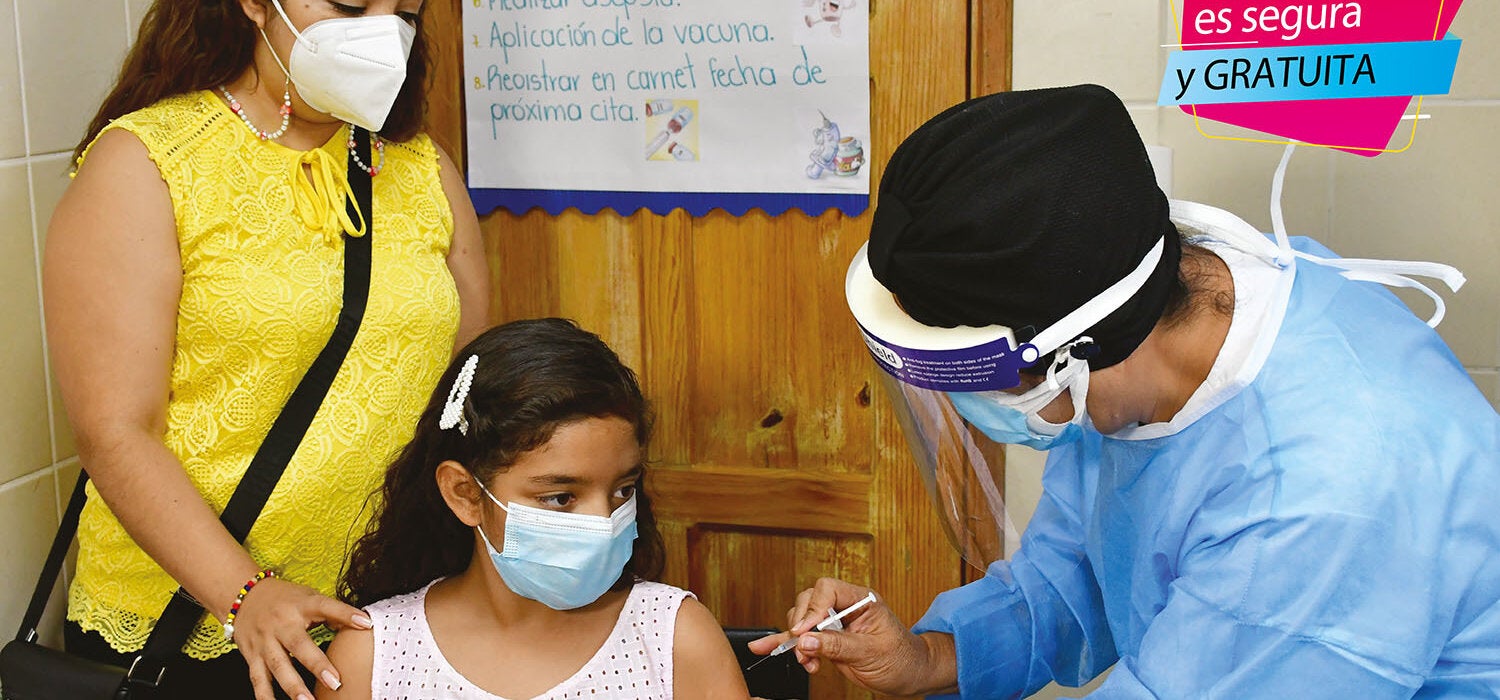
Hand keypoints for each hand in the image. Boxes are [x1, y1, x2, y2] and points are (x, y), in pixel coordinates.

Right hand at [227, 577, 372, 699]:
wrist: (242, 596)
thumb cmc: (284, 599)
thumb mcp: (308, 598)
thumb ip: (331, 612)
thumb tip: (361, 624)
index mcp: (300, 605)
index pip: (326, 606)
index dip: (346, 614)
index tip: (366, 623)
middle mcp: (282, 624)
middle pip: (299, 645)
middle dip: (317, 665)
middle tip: (335, 682)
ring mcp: (265, 641)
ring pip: (278, 666)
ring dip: (293, 686)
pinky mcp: (251, 656)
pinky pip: (258, 679)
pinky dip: (265, 696)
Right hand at [746, 577, 956, 695]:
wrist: (908, 675)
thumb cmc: (901, 658)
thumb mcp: (871, 652)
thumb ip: (837, 645)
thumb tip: (806, 640)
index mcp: (861, 600)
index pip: (828, 589)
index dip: (813, 608)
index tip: (806, 630)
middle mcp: (845, 607)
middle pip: (809, 600)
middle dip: (802, 624)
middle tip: (803, 645)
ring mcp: (835, 623)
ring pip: (802, 618)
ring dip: (797, 640)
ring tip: (806, 660)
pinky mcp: (828, 639)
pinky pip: (803, 638)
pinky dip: (790, 645)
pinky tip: (771, 648)